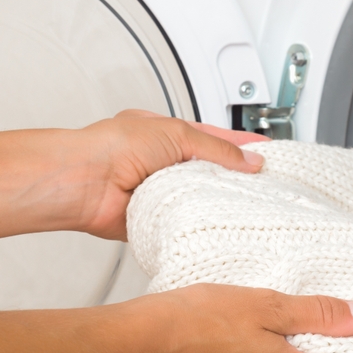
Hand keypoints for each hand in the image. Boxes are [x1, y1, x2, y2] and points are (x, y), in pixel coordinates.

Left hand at [74, 110, 266, 240]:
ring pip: (201, 196)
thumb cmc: (114, 147)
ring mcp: (161, 190)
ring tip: (246, 200)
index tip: (269, 153)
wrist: (84, 182)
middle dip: (236, 176)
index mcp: (169, 135)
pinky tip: (215, 219)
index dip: (244, 145)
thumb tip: (248, 160)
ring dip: (218, 198)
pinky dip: (199, 219)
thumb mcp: (177, 133)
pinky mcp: (156, 217)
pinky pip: (186, 219)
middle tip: (266, 182)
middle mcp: (165, 162)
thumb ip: (217, 148)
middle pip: (211, 170)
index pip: (216, 138)